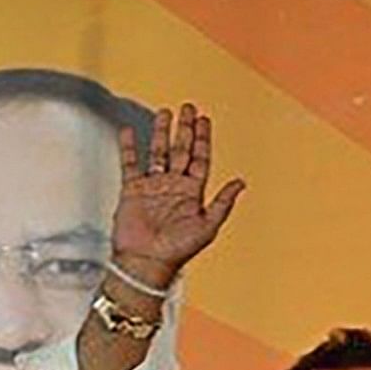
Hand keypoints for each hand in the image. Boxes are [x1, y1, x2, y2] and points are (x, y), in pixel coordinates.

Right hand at [108, 103, 242, 288]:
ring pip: (158, 152)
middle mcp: (173, 187)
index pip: (199, 159)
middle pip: (180, 150)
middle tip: (188, 107)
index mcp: (192, 193)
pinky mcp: (132, 190)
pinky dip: (129, 147)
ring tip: (165, 112)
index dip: (203, 139)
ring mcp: (152, 187)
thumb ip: (223, 202)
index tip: (204, 119)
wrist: (146, 263)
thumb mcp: (208, 226)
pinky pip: (130, 164)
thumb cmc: (178, 250)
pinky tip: (129, 131)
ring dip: (162, 133)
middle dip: (185, 129)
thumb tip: (241, 181)